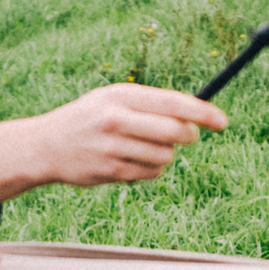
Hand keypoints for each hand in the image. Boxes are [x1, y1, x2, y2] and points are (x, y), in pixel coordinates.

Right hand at [0, 84, 226, 201]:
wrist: (45, 146)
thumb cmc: (90, 118)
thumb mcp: (113, 99)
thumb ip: (150, 105)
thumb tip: (197, 115)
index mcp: (121, 95)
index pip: (173, 103)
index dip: (203, 113)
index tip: (223, 122)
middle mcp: (117, 119)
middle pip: (176, 132)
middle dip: (189, 136)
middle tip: (188, 137)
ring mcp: (113, 147)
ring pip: (166, 156)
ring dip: (166, 155)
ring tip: (145, 148)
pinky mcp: (111, 171)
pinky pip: (151, 174)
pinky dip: (151, 170)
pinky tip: (132, 162)